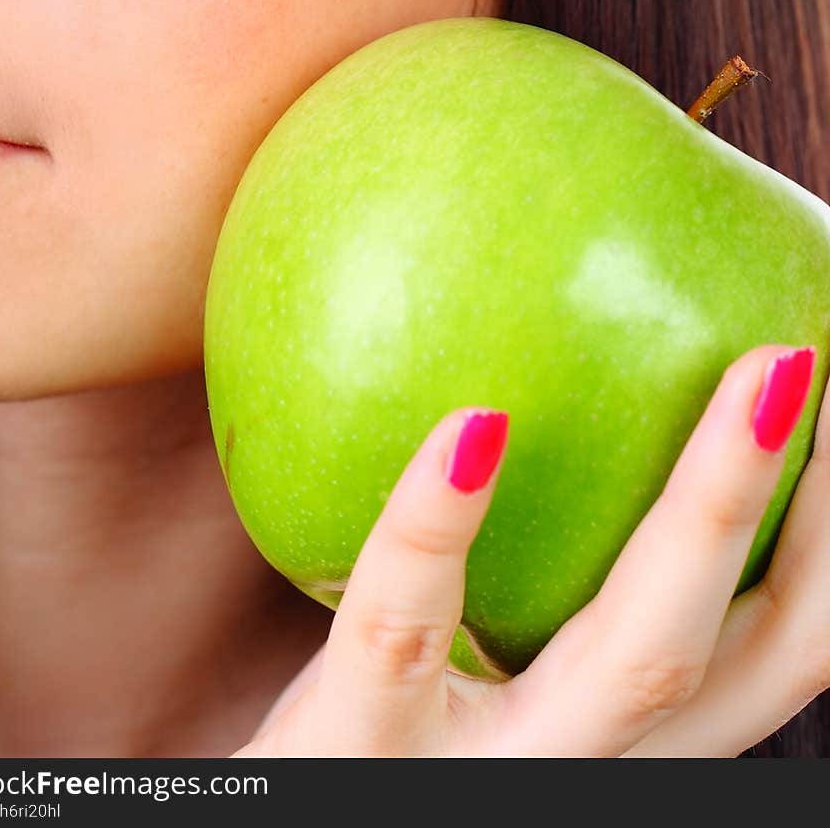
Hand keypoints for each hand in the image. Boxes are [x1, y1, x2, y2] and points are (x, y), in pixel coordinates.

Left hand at [232, 343, 826, 756]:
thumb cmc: (382, 719)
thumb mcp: (484, 642)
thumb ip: (554, 555)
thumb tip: (559, 366)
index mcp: (632, 734)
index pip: (782, 645)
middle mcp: (594, 764)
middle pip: (766, 656)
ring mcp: (489, 775)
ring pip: (636, 658)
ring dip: (716, 509)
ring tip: (760, 368)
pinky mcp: (359, 753)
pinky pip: (406, 633)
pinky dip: (439, 526)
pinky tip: (475, 426)